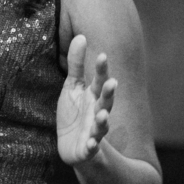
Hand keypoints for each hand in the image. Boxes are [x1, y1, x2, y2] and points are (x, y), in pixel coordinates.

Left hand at [57, 35, 116, 165]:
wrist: (72, 147)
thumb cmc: (74, 114)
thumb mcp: (72, 87)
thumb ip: (76, 64)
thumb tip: (81, 36)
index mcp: (93, 96)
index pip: (99, 81)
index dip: (101, 69)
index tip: (102, 55)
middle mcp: (98, 113)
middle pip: (105, 102)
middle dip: (109, 93)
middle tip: (112, 82)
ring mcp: (94, 131)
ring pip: (101, 126)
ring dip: (103, 122)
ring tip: (103, 116)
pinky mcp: (88, 148)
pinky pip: (91, 147)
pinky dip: (92, 146)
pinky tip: (92, 144)